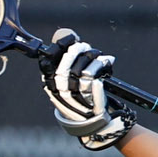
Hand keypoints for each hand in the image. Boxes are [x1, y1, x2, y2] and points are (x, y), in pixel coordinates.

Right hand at [43, 29, 132, 150]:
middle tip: (87, 47)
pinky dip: (103, 65)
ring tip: (101, 57)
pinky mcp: (91, 96)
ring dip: (94, 58)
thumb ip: (65, 61)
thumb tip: (62, 33)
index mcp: (51, 85)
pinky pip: (96, 74)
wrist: (94, 123)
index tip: (71, 40)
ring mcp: (76, 94)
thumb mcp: (68, 82)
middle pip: (66, 61)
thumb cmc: (82, 100)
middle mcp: (61, 90)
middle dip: (78, 50)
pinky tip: (108, 63)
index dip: (60, 47)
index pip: (48, 60)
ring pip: (83, 66)